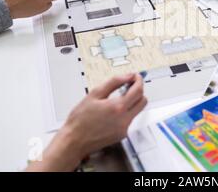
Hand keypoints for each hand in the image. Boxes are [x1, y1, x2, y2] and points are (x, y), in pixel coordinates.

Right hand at [26, 73, 146, 171]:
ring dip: (132, 102)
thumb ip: (114, 82)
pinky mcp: (122, 135)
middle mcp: (124, 119)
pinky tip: (113, 111)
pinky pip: (130, 119)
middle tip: (129, 86)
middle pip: (143, 101)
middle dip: (139, 91)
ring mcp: (124, 128)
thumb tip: (127, 76)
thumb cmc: (80, 120)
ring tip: (118, 98)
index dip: (139, 81)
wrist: (74, 141)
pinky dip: (126, 112)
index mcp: (118, 107)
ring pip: (138, 110)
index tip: (136, 77)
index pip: (138, 91)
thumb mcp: (94, 94)